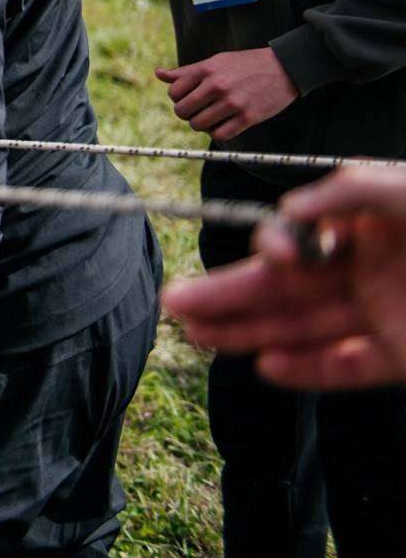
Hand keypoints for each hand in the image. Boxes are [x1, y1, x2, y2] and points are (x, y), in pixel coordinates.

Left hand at [157, 47, 298, 140]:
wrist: (284, 68)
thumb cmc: (245, 65)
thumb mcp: (215, 62)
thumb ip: (186, 72)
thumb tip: (159, 74)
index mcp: (206, 70)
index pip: (174, 92)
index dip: (178, 98)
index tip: (189, 97)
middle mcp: (217, 86)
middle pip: (182, 110)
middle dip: (186, 113)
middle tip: (198, 110)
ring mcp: (233, 102)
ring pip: (198, 125)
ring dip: (201, 124)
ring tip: (210, 117)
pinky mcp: (248, 117)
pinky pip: (220, 134)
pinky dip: (217, 132)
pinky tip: (222, 124)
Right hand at [164, 165, 405, 390]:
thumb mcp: (401, 185)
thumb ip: (347, 189)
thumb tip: (288, 210)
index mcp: (359, 228)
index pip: (296, 241)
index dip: (273, 248)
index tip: (272, 253)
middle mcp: (361, 272)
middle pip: (283, 288)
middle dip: (227, 296)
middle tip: (174, 301)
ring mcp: (380, 316)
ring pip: (304, 329)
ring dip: (249, 333)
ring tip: (196, 334)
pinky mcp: (403, 358)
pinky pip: (348, 368)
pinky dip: (309, 371)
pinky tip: (267, 366)